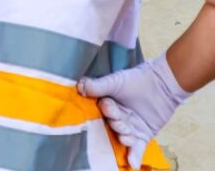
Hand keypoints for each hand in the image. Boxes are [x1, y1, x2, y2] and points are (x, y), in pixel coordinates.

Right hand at [77, 52, 189, 169]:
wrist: (164, 84)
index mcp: (106, 103)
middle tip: (122, 121)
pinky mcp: (142, 135)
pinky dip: (133, 156)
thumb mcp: (115, 81)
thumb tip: (79, 87)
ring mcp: (129, 127)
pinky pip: (136, 149)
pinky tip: (132, 164)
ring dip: (124, 137)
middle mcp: (116, 117)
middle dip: (116, 124)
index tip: (108, 106)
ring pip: (122, 137)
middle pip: (111, 125)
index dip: (106, 110)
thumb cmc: (137, 79)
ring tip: (128, 135)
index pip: (101, 111)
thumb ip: (98, 86)